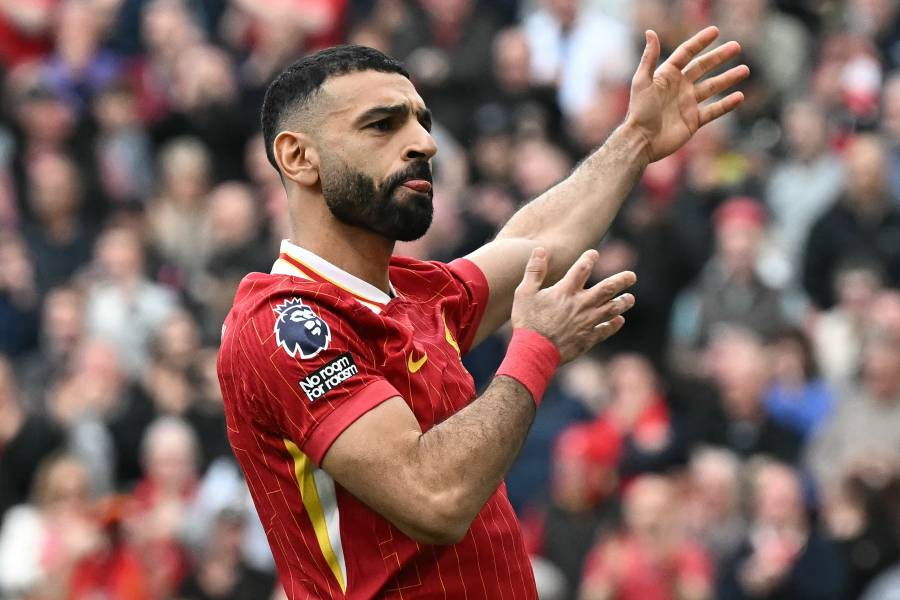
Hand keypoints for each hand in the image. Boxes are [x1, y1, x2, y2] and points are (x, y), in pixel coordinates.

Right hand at [511, 248, 635, 362]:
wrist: (533, 352)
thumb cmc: (527, 322)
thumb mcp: (524, 293)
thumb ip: (534, 270)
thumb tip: (540, 249)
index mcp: (565, 292)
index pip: (582, 269)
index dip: (589, 259)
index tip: (594, 254)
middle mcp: (581, 305)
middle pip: (607, 289)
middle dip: (621, 280)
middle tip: (632, 276)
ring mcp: (587, 322)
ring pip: (611, 309)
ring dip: (623, 302)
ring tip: (630, 298)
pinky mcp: (588, 339)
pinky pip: (606, 330)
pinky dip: (614, 325)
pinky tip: (619, 320)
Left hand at [625, 26, 748, 162]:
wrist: (641, 141)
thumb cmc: (639, 111)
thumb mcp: (642, 82)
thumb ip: (648, 58)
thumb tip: (651, 32)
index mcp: (667, 75)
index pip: (686, 53)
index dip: (700, 42)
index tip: (715, 31)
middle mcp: (679, 87)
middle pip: (703, 67)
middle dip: (719, 57)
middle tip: (737, 46)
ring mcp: (687, 104)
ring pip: (712, 87)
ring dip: (728, 78)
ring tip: (745, 70)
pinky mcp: (693, 121)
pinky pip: (714, 110)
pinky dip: (727, 104)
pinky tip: (740, 96)